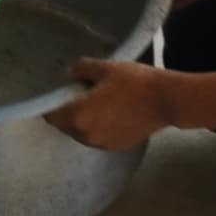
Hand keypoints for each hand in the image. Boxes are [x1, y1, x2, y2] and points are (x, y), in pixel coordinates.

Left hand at [46, 58, 174, 149]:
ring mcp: (101, 144)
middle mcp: (85, 135)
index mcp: (78, 115)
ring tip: (95, 103)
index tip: (56, 93)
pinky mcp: (116, 147)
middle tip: (76, 94)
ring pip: (80, 133)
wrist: (165, 100)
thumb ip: (81, 69)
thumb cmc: (134, 81)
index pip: (50, 115)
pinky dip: (97, 128)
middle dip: (65, 112)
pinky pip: (97, 138)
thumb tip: (69, 72)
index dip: (50, 104)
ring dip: (81, 121)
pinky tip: (109, 113)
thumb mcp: (106, 68)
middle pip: (64, 125)